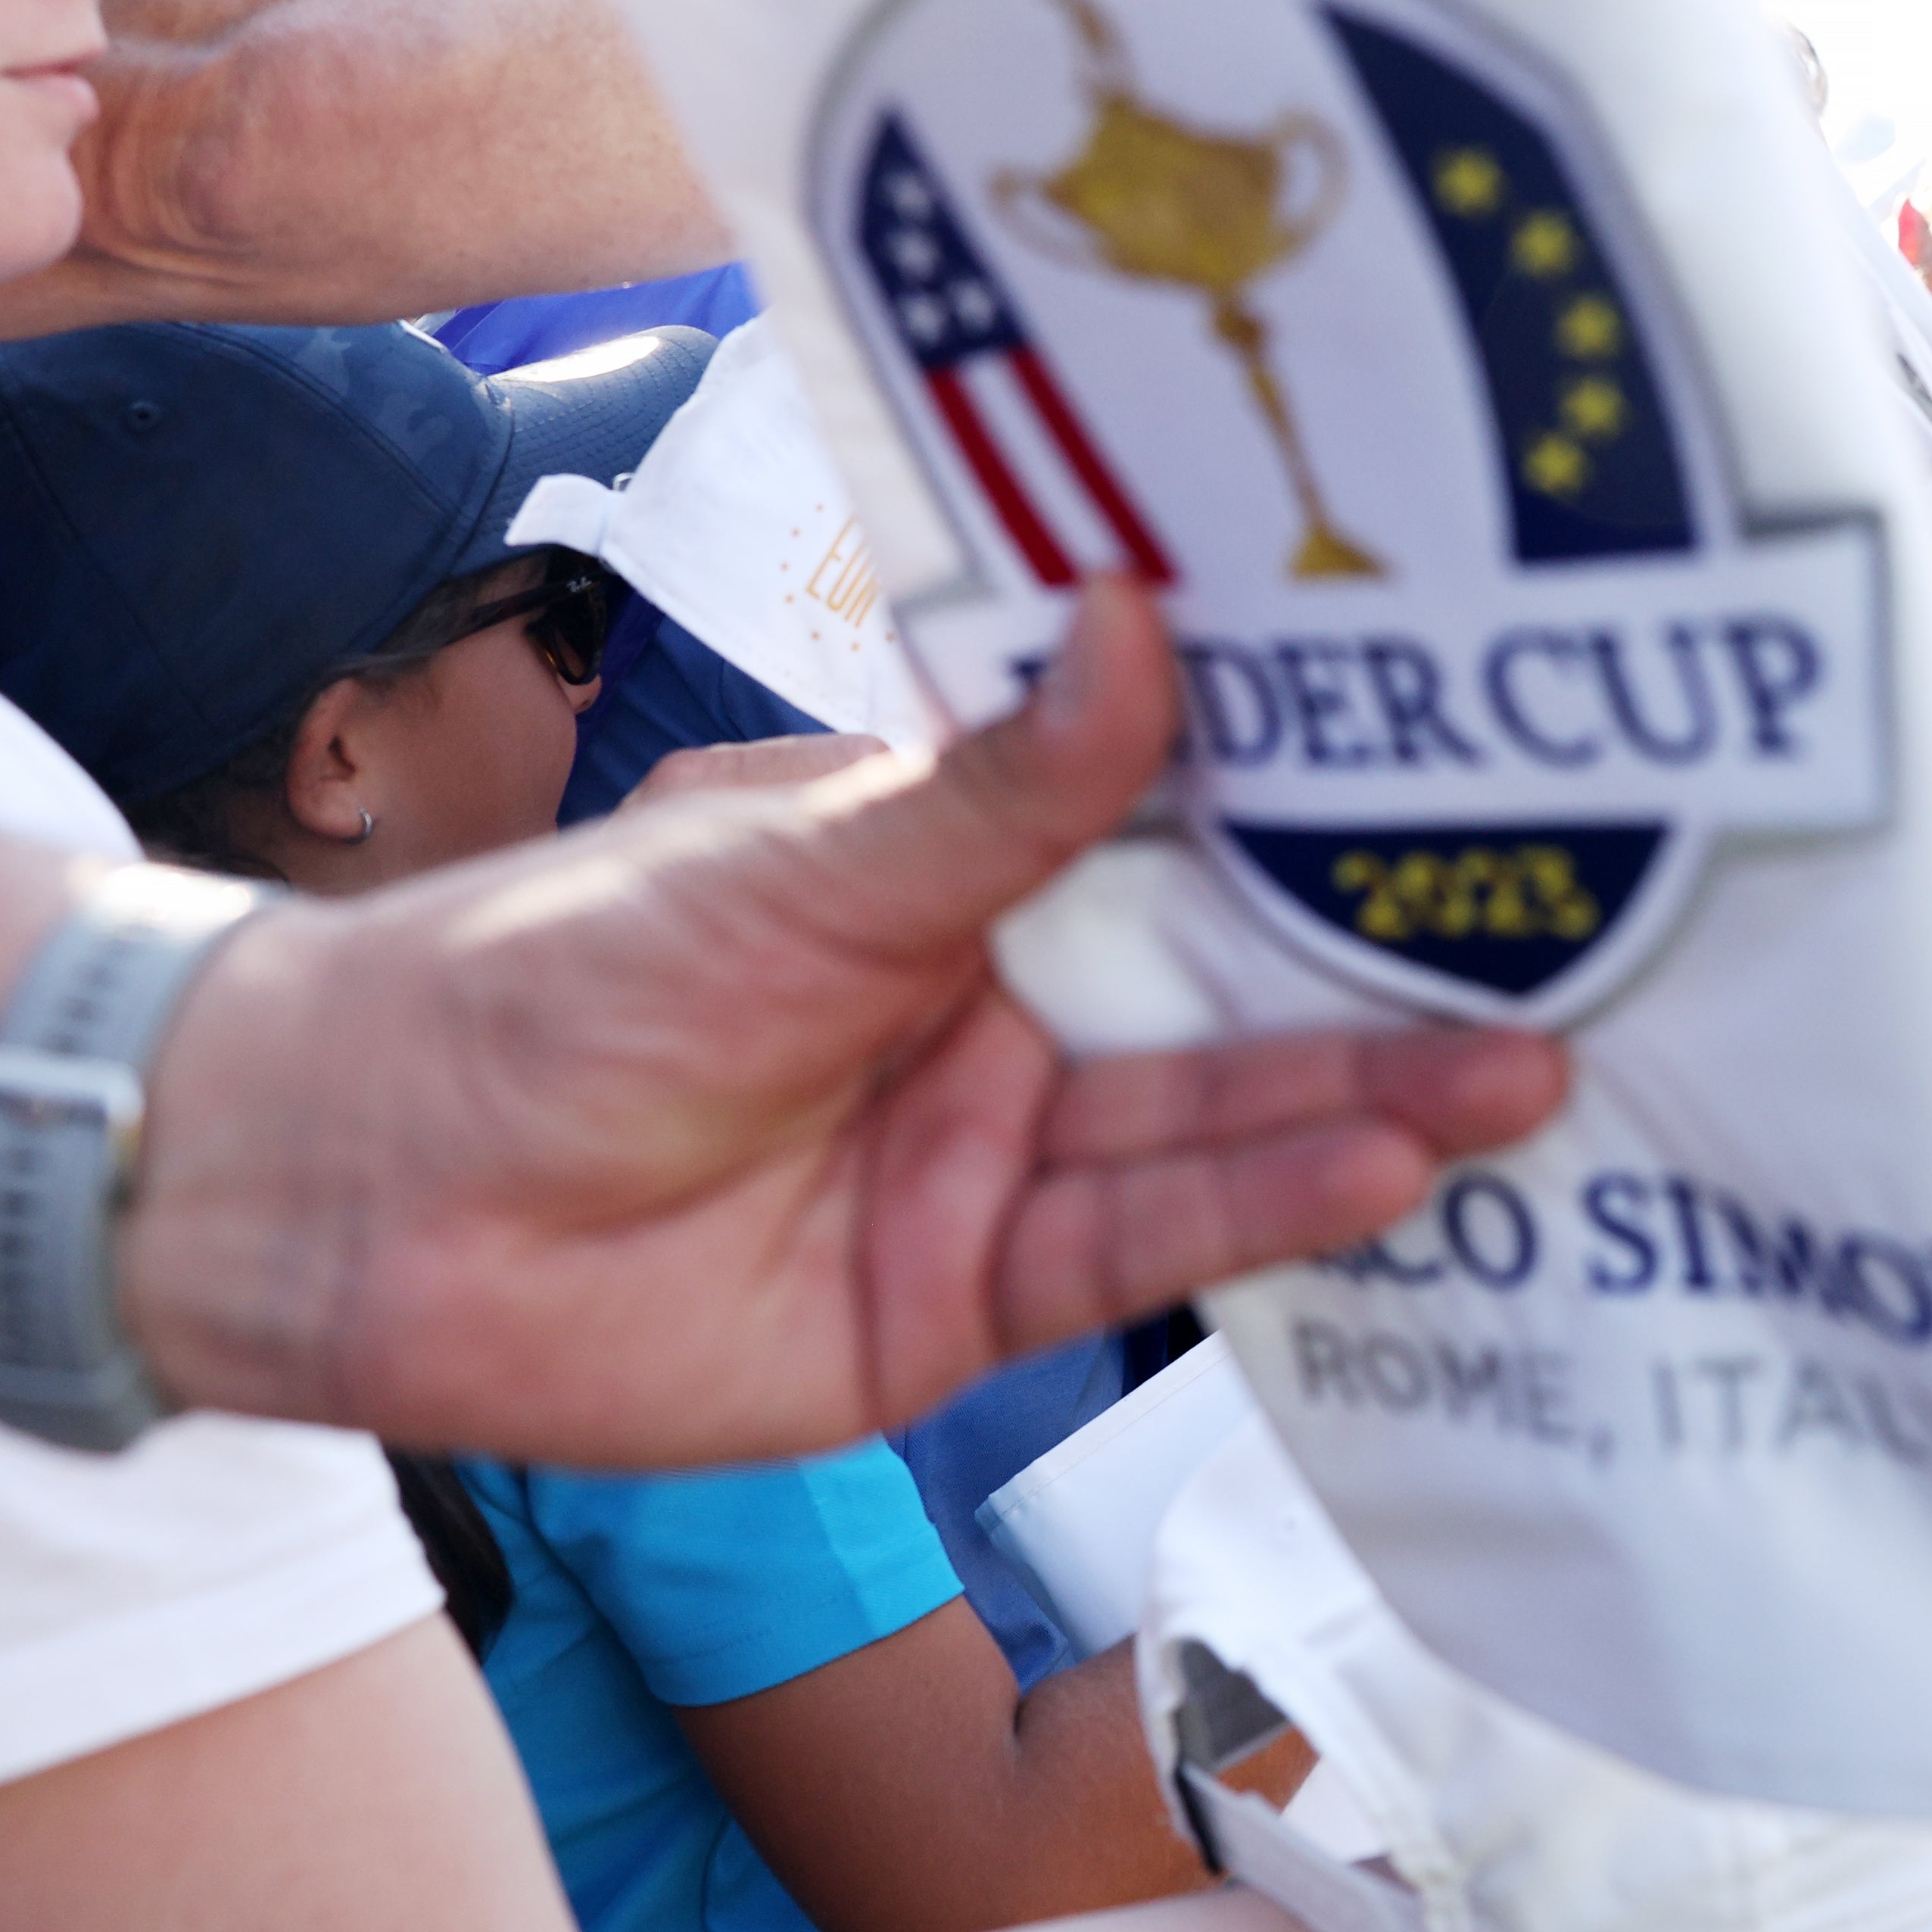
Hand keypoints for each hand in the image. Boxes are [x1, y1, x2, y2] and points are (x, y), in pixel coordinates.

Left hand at [127, 580, 1571, 1464]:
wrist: (362, 1193)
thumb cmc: (554, 974)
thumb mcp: (806, 859)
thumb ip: (1003, 786)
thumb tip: (1151, 624)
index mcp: (956, 868)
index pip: (1178, 831)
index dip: (1321, 815)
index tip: (1473, 769)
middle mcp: (996, 1010)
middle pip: (1230, 994)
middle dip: (1393, 980)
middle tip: (1569, 952)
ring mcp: (989, 1162)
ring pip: (1211, 1130)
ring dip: (1366, 1103)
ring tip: (1523, 1075)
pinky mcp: (962, 1307)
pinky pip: (1136, 1257)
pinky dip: (1257, 1211)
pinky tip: (1378, 1167)